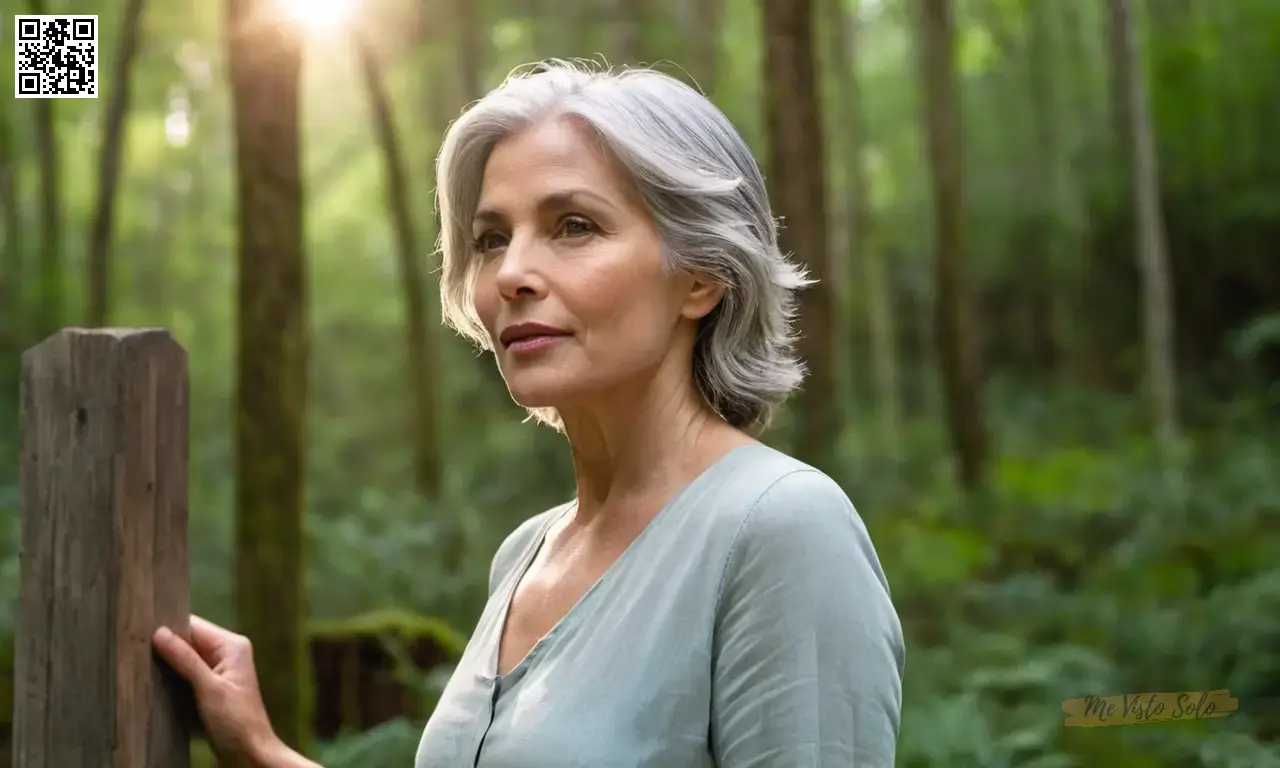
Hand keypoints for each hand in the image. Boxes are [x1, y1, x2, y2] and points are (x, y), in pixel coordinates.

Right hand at [153, 616, 281, 764]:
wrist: (250, 753)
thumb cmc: (236, 721)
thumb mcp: (209, 688)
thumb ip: (185, 660)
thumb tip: (159, 633)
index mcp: (231, 645)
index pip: (193, 625)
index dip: (168, 626)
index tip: (140, 630)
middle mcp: (226, 653)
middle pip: (188, 640)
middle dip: (165, 645)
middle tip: (134, 648)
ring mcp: (218, 671)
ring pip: (185, 658)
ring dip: (166, 662)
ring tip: (139, 663)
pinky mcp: (211, 688)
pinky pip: (186, 674)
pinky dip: (172, 676)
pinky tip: (153, 680)